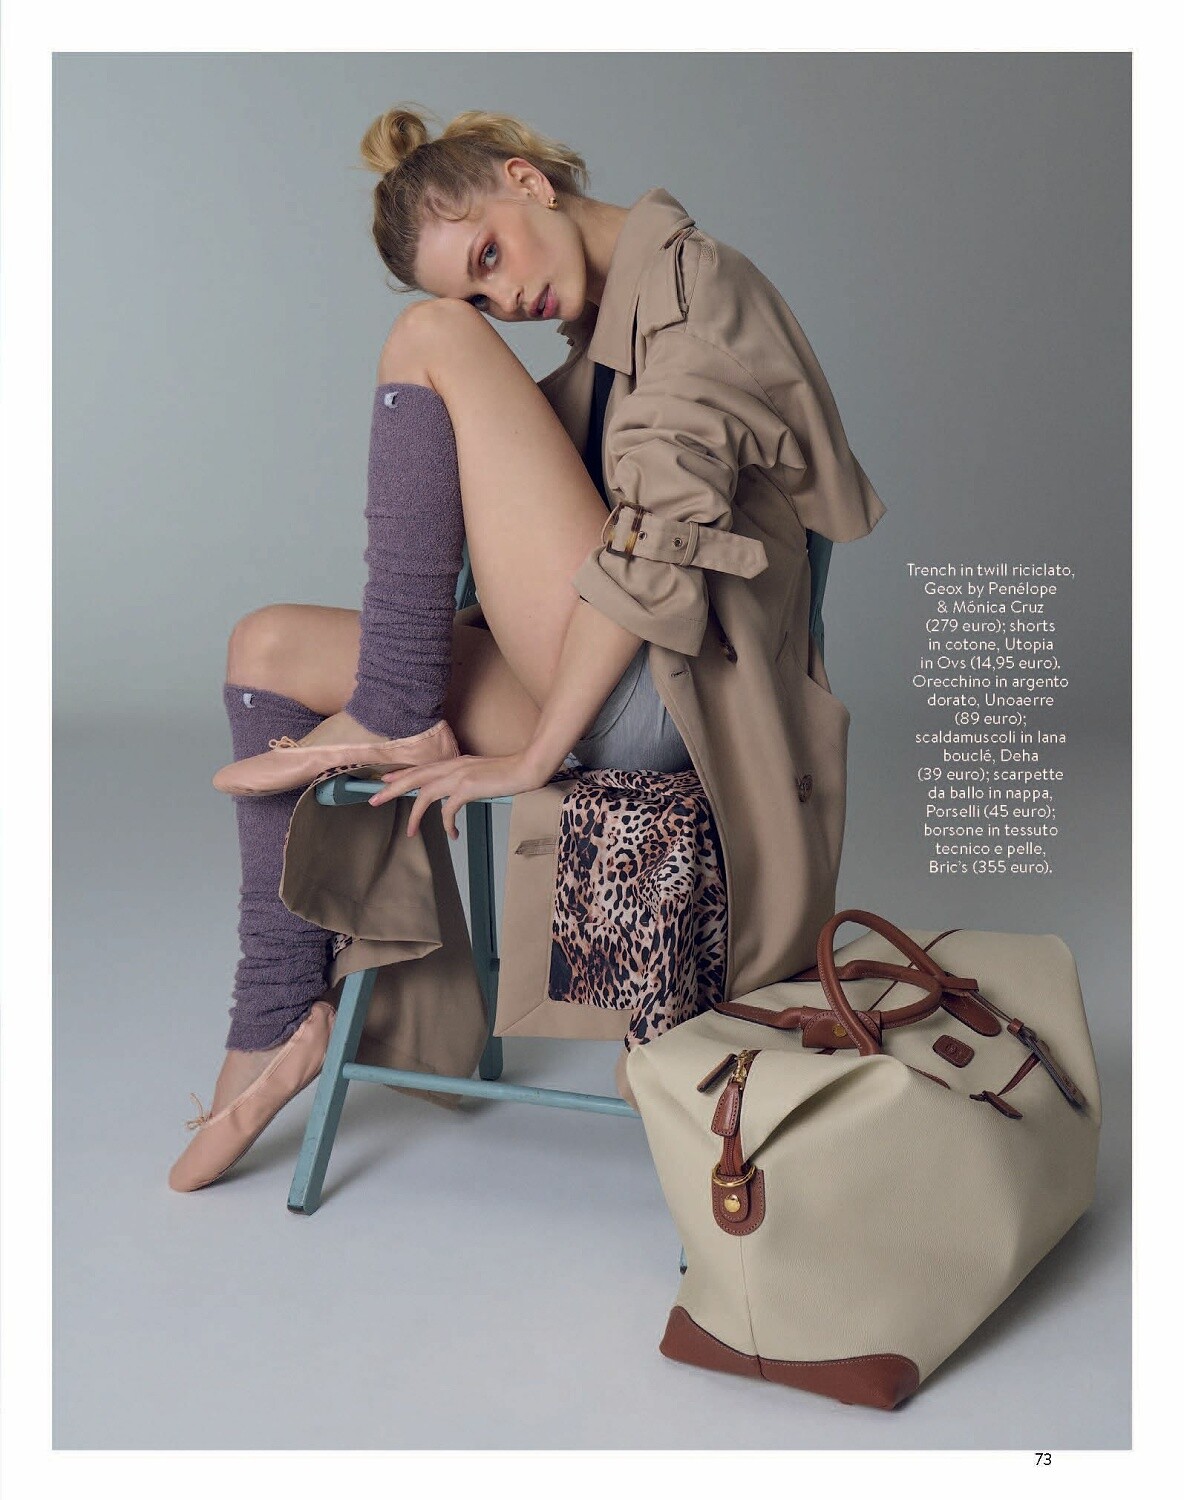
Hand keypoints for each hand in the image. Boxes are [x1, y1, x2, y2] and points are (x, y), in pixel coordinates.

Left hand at [369, 746, 559, 838]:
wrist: (526, 768)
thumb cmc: (508, 772)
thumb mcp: (480, 772)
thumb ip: (465, 778)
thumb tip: (456, 791)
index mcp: (455, 762)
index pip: (421, 767)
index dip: (401, 774)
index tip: (385, 779)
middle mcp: (452, 766)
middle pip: (414, 777)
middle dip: (392, 789)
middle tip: (374, 800)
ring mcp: (459, 776)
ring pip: (425, 794)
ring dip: (415, 815)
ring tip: (411, 832)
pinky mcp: (468, 788)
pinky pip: (448, 810)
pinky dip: (447, 824)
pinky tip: (453, 834)